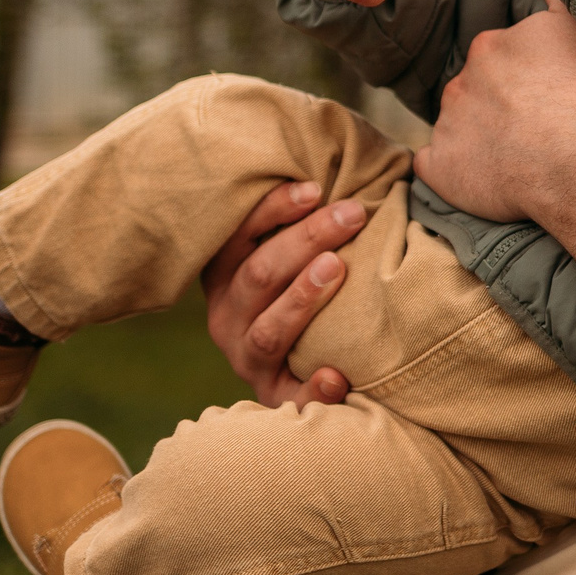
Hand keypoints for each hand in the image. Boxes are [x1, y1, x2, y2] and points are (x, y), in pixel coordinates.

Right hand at [201, 178, 366, 406]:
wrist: (294, 372)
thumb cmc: (300, 289)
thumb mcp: (287, 256)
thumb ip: (304, 221)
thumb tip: (348, 177)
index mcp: (224, 277)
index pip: (237, 236)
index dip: (274, 210)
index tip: (317, 188)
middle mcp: (227, 317)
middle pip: (259, 275)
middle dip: (305, 240)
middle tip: (351, 215)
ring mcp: (247, 359)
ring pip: (267, 331)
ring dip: (301, 299)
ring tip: (337, 269)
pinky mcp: (274, 397)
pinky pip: (290, 397)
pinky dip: (312, 387)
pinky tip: (337, 376)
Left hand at [411, 0, 575, 268]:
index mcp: (491, 47)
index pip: (498, 59)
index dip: (522, 79)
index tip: (547, 96)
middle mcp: (461, 81)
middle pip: (474, 92)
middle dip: (496, 107)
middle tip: (535, 129)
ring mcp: (449, 126)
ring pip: (456, 128)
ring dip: (477, 140)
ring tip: (519, 160)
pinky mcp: (442, 168)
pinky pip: (436, 168)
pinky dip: (452, 173)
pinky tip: (481, 180)